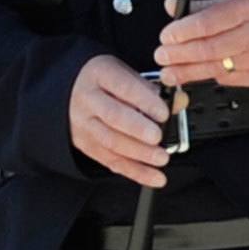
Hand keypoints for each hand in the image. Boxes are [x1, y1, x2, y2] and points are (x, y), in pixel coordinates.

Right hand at [68, 54, 170, 187]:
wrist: (69, 91)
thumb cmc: (104, 81)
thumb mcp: (125, 73)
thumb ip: (152, 88)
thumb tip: (179, 102)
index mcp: (100, 74)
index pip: (123, 87)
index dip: (144, 101)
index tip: (163, 112)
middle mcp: (88, 100)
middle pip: (113, 117)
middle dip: (138, 130)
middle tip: (158, 137)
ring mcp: (84, 125)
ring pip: (111, 142)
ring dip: (139, 154)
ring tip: (161, 158)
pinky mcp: (87, 146)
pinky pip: (111, 162)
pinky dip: (135, 172)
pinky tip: (153, 176)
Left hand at [155, 0, 248, 90]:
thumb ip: (205, 4)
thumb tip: (173, 6)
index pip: (208, 22)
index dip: (183, 32)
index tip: (166, 36)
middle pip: (209, 48)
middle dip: (179, 55)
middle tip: (161, 56)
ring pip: (216, 68)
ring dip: (188, 71)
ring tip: (169, 72)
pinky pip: (228, 79)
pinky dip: (210, 76)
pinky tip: (196, 73)